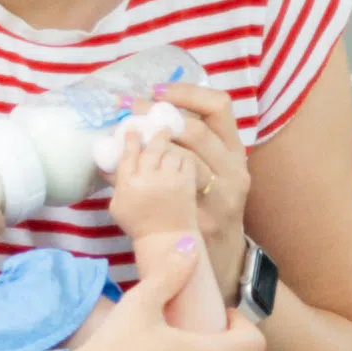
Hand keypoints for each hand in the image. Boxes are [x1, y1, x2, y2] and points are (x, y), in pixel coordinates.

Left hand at [98, 81, 248, 258]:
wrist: (225, 259)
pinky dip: (133, 176)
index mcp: (236, 153)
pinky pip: (162, 191)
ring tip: (122, 137)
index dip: (187, 93)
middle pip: (195, 132)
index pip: (219, 107)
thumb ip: (191, 145)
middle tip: (131, 111)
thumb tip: (140, 114)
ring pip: (180, 160)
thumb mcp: (215, 171)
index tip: (158, 91)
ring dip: (146, 146)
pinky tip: (115, 169)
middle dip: (157, 117)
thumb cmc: (212, 207)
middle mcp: (233, 172)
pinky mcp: (199, 220)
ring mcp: (218, 198)